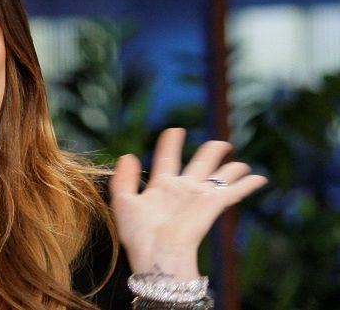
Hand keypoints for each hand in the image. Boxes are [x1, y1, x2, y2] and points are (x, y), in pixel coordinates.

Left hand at [109, 128, 267, 279]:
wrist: (156, 253)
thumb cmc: (139, 234)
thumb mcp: (123, 202)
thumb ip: (123, 179)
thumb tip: (127, 155)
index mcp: (161, 187)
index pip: (167, 158)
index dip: (171, 143)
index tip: (175, 130)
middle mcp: (183, 190)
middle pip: (200, 164)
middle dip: (210, 152)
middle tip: (220, 144)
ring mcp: (199, 197)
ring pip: (219, 175)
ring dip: (231, 169)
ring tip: (241, 164)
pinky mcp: (213, 204)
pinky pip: (233, 190)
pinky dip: (247, 184)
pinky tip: (259, 179)